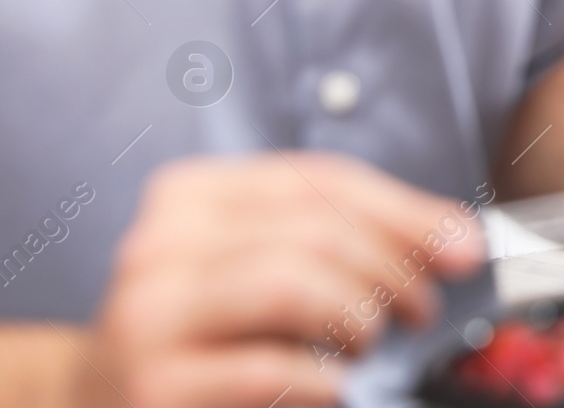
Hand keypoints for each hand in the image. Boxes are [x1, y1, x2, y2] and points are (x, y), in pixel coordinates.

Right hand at [78, 154, 484, 407]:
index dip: (407, 211)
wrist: (97, 404)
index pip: (320, 180)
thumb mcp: (268, 263)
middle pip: (316, 230)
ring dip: (358, 318)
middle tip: (421, 309)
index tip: (465, 247)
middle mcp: (159, 244)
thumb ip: (355, 238)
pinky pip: (273, 367)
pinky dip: (326, 379)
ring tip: (365, 343)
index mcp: (191, 195)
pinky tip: (329, 386)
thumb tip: (463, 240)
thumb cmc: (209, 332)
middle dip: (393, 268)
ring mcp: (149, 315)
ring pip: (295, 284)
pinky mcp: (156, 385)